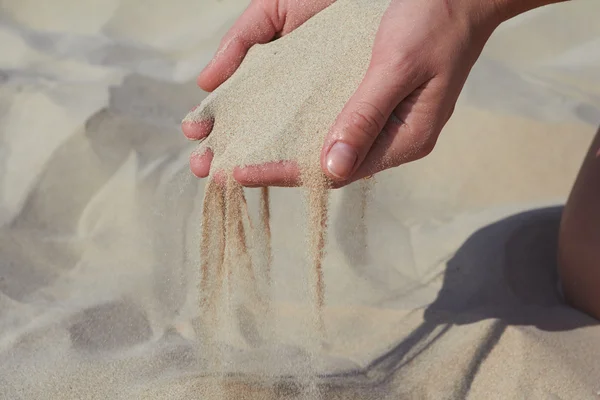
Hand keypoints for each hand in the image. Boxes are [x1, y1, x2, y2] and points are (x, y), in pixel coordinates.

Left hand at [182, 0, 549, 186]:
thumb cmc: (437, 22)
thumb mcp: (399, 63)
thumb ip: (365, 114)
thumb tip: (331, 169)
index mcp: (402, 139)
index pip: (333, 169)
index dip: (285, 173)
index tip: (239, 173)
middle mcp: (384, 137)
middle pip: (318, 162)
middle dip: (266, 166)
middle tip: (213, 167)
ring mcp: (375, 119)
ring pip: (314, 142)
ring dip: (270, 145)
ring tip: (222, 147)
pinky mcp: (364, 99)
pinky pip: (320, 119)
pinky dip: (287, 122)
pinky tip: (258, 120)